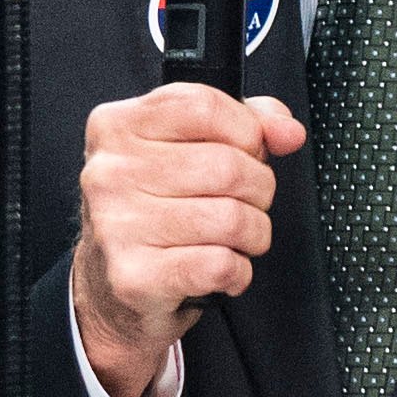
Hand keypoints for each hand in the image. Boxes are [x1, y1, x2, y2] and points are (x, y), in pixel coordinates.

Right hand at [72, 83, 306, 396]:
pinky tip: (221, 269)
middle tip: (244, 204)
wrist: (109, 288)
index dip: (247, 131)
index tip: (248, 152)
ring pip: (232, 218)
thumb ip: (243, 124)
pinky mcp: (136, 276)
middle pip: (228, 166)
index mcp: (117, 127)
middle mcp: (110, 172)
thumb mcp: (187, 150)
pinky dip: (238, 271)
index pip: (205, 107)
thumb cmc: (153, 212)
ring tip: (234, 240)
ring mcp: (117, 225)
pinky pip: (222, 264)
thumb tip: (287, 131)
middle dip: (258, 190)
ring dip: (253, 235)